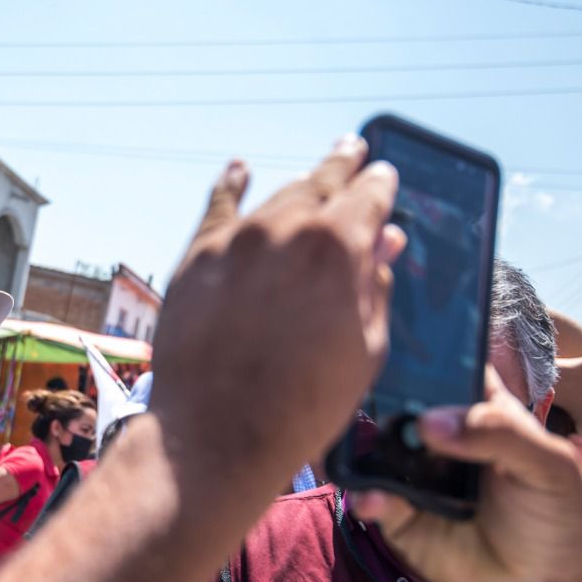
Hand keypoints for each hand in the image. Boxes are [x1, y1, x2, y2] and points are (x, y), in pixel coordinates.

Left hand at [149, 137, 403, 500]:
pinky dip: (232, 184)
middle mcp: (287, 229)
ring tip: (311, 178)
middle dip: (342, 166)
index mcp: (339, 248)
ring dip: (298, 187)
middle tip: (352, 150)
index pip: (369, 196)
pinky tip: (239, 169)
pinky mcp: (197, 256)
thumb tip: (385, 244)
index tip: (383, 176)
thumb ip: (375, 287)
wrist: (217, 432)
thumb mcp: (364, 350)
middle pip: (321, 183)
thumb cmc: (301, 404)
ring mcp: (237, 239)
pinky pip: (217, 206)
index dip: (380, 184)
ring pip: (276, 198)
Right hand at [354, 367, 581, 581]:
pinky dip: (367, 495)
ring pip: (380, 450)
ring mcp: (420, 478)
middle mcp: (447, 440)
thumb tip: (429, 421)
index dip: (429, 354)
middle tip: (368, 396)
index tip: (398, 341)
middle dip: (382, 399)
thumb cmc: (559, 522)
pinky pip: (374, 499)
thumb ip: (498, 432)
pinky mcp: (403, 517)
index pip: (453, 369)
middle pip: (405, 404)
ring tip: (363, 447)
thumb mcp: (548, 466)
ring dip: (367, 447)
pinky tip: (374, 497)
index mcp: (485, 414)